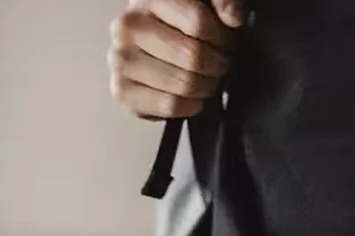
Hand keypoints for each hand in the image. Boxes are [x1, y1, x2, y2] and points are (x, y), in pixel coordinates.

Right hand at [109, 0, 243, 120]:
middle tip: (220, 65)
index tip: (226, 43)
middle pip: (192, 57)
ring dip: (206, 87)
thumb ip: (220, 1)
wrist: (143, 42)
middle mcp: (127, 28)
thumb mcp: (201, 1)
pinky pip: (169, 106)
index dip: (222, 38)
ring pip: (183, 84)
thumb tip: (233, 18)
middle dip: (217, 65)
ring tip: (208, 80)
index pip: (198, 23)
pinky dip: (190, 105)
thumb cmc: (175, 23)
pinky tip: (193, 97)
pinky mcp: (122, 92)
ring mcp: (121, 62)